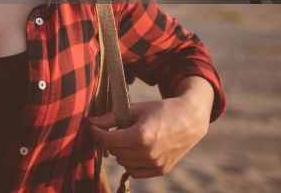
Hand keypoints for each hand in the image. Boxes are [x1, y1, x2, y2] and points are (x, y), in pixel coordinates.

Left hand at [87, 78, 213, 178]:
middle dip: (111, 141)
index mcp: (141, 136)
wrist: (190, 119)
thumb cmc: (161, 110)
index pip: (108, 140)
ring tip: (129, 138)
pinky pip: (135, 172)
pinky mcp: (161, 170)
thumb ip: (111, 117)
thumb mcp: (136, 109)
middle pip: (115, 152)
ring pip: (123, 163)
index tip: (92, 127)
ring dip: (121, 152)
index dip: (97, 133)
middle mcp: (148, 153)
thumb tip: (90, 122)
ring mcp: (155, 164)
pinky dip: (131, 163)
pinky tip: (136, 150)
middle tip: (115, 130)